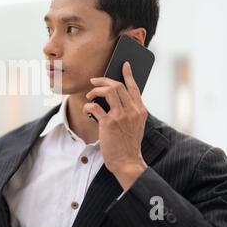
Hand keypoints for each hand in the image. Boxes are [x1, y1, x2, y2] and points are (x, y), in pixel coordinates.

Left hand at [83, 61, 147, 190]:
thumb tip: (115, 98)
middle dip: (103, 80)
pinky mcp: (109, 123)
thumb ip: (130, 111)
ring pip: (108, 91)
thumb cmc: (128, 144)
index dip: (128, 74)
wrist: (127, 161)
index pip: (134, 87)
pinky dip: (88, 106)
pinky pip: (95, 106)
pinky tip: (86, 110)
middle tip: (93, 81)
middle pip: (117, 86)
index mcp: (140, 110)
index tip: (124, 65)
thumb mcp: (136, 125)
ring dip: (95, 91)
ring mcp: (121, 116)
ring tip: (89, 96)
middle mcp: (132, 110)